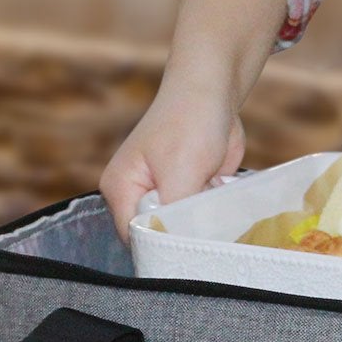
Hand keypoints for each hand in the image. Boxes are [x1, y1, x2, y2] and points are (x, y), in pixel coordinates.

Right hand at [100, 83, 245, 237]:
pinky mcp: (186, 191)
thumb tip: (180, 245)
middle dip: (184, 232)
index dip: (161, 246)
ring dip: (202, 221)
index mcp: (121, 189)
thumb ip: (174, 214)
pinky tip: (220, 196)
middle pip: (158, 234)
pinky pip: (198, 216)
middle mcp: (136, 195)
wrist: (213, 91)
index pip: (135, 236)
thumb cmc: (189, 122)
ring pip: (182, 227)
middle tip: (208, 225)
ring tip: (214, 202)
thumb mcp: (180, 172)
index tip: (190, 249)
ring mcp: (163, 194)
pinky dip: (212, 211)